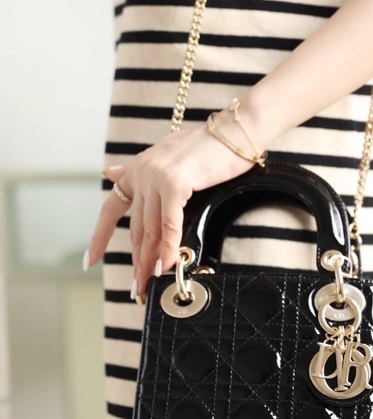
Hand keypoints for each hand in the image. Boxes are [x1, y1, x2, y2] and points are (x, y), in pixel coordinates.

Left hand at [85, 118, 255, 300]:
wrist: (236, 130)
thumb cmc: (212, 145)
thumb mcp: (169, 155)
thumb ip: (142, 170)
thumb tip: (109, 172)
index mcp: (140, 167)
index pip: (111, 207)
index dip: (100, 236)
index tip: (90, 260)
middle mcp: (143, 172)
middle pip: (136, 227)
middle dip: (135, 260)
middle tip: (135, 288)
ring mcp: (156, 177)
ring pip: (151, 229)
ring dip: (148, 261)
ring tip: (147, 285)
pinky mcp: (174, 183)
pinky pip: (170, 224)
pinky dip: (169, 247)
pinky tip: (166, 266)